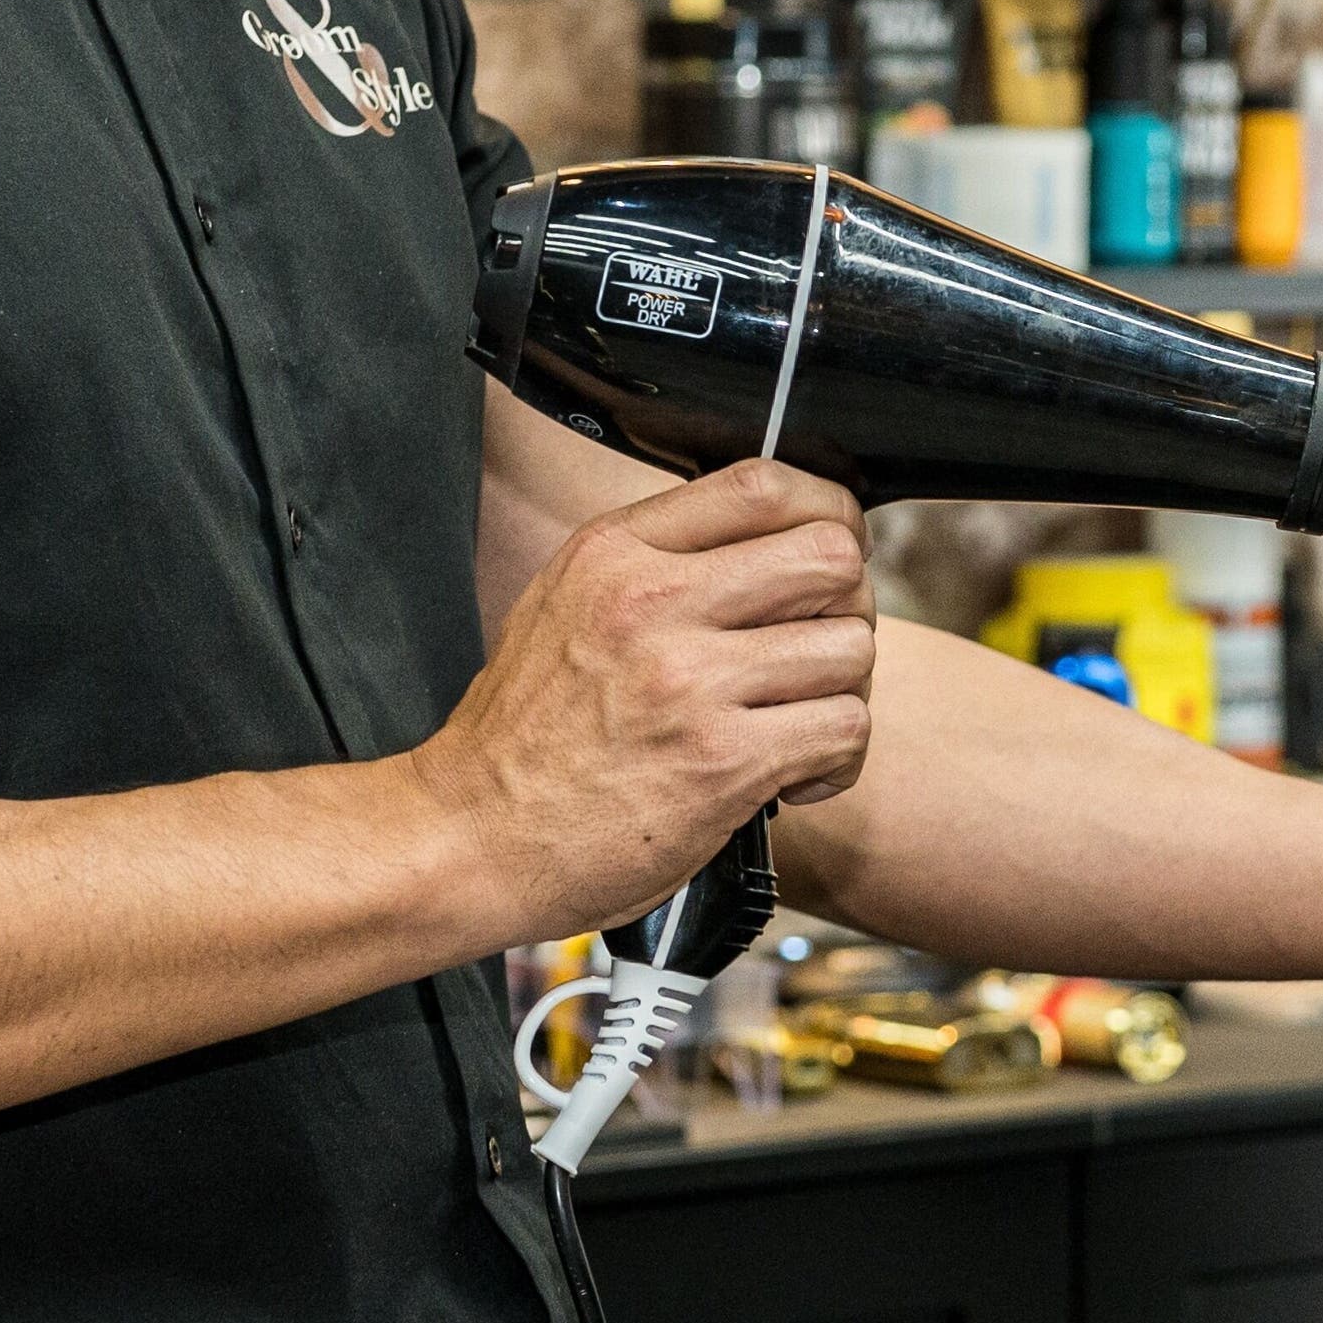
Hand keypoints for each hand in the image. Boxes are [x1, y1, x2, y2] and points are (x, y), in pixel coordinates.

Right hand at [413, 460, 874, 938]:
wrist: (472, 838)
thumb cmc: (525, 733)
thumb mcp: (565, 601)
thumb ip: (658, 558)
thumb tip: (766, 534)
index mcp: (620, 552)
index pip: (765, 484)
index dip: (827, 513)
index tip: (831, 553)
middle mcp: (657, 603)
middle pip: (830, 555)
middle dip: (847, 602)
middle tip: (818, 645)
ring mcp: (693, 682)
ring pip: (851, 646)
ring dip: (842, 689)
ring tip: (799, 719)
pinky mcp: (724, 762)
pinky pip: (845, 728)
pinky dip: (837, 758)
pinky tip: (794, 774)